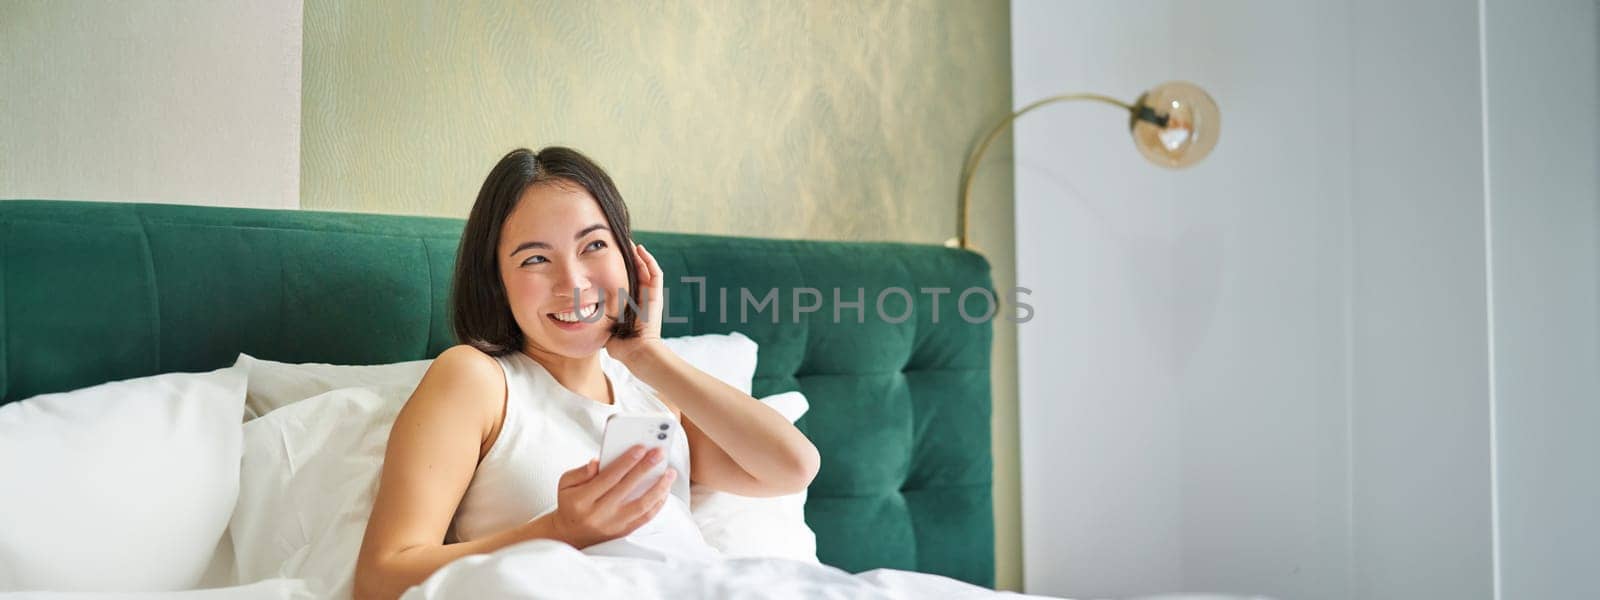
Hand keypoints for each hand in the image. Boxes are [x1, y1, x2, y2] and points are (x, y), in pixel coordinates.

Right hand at [546, 445, 675, 548]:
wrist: (570, 534)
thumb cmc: (571, 503)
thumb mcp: (565, 484)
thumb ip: (581, 471)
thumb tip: (598, 462)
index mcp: (582, 500)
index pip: (609, 477)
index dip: (626, 461)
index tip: (641, 447)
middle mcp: (599, 514)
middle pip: (627, 488)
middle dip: (646, 468)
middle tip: (659, 453)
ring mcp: (613, 525)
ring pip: (641, 505)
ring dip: (659, 487)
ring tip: (669, 472)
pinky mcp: (623, 532)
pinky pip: (645, 517)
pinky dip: (658, 503)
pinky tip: (665, 490)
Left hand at [606, 243, 664, 363]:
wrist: (636, 352)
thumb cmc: (620, 344)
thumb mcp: (604, 325)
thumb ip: (597, 316)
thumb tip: (577, 313)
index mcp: (631, 304)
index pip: (626, 280)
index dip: (619, 268)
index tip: (607, 257)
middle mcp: (642, 298)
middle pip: (637, 271)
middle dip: (629, 258)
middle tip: (618, 244)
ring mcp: (651, 296)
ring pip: (647, 269)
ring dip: (639, 255)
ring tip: (630, 243)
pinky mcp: (657, 296)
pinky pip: (656, 273)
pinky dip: (649, 260)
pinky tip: (640, 250)